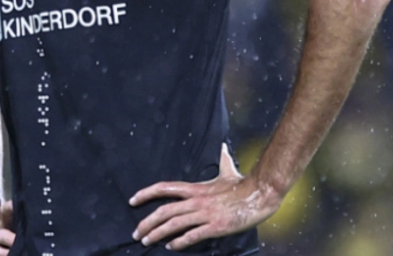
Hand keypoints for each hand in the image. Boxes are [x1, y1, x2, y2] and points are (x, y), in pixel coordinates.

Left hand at [128, 144, 280, 250]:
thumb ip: (222, 160)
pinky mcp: (216, 226)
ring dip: (157, 234)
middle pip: (164, 210)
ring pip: (174, 224)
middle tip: (136, 233)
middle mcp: (196, 200)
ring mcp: (205, 214)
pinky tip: (171, 247)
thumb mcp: (228, 170)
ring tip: (146, 241)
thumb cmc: (243, 184)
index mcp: (195, 188)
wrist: (260, 194)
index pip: (164, 188)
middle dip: (147, 222)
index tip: (132, 200)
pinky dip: (179, 242)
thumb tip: (222, 147)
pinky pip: (192, 235)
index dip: (146, 193)